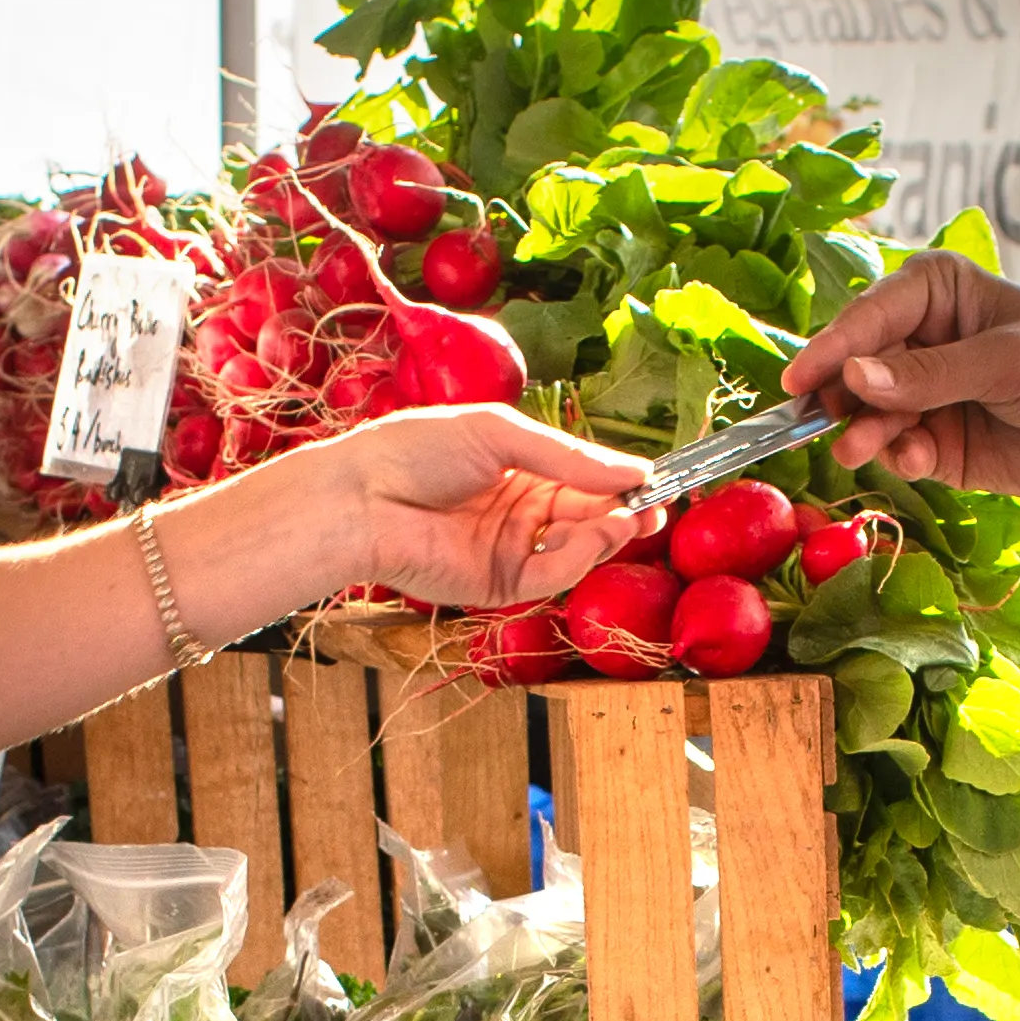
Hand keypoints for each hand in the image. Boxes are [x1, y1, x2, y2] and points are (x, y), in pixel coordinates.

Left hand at [280, 401, 652, 612]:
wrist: (362, 496)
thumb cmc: (418, 449)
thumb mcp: (500, 434)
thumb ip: (567, 457)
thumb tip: (634, 469)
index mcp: (521, 470)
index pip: (585, 479)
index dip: (620, 481)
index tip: (656, 479)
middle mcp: (521, 513)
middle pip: (589, 517)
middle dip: (625, 512)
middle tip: (656, 507)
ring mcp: (511, 551)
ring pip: (577, 549)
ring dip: (607, 535)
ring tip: (628, 517)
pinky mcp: (497, 585)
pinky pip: (550, 578)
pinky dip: (577, 559)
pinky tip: (594, 535)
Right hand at [779, 248, 1019, 495]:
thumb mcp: (1008, 360)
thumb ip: (933, 374)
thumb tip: (858, 377)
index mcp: (934, 290)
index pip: (869, 315)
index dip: (832, 347)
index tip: (798, 380)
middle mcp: (918, 340)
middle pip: (855, 366)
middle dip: (838, 395)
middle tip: (822, 422)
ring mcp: (923, 395)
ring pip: (868, 414)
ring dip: (862, 432)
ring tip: (860, 449)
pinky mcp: (935, 444)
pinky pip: (897, 451)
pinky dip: (898, 457)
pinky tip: (917, 459)